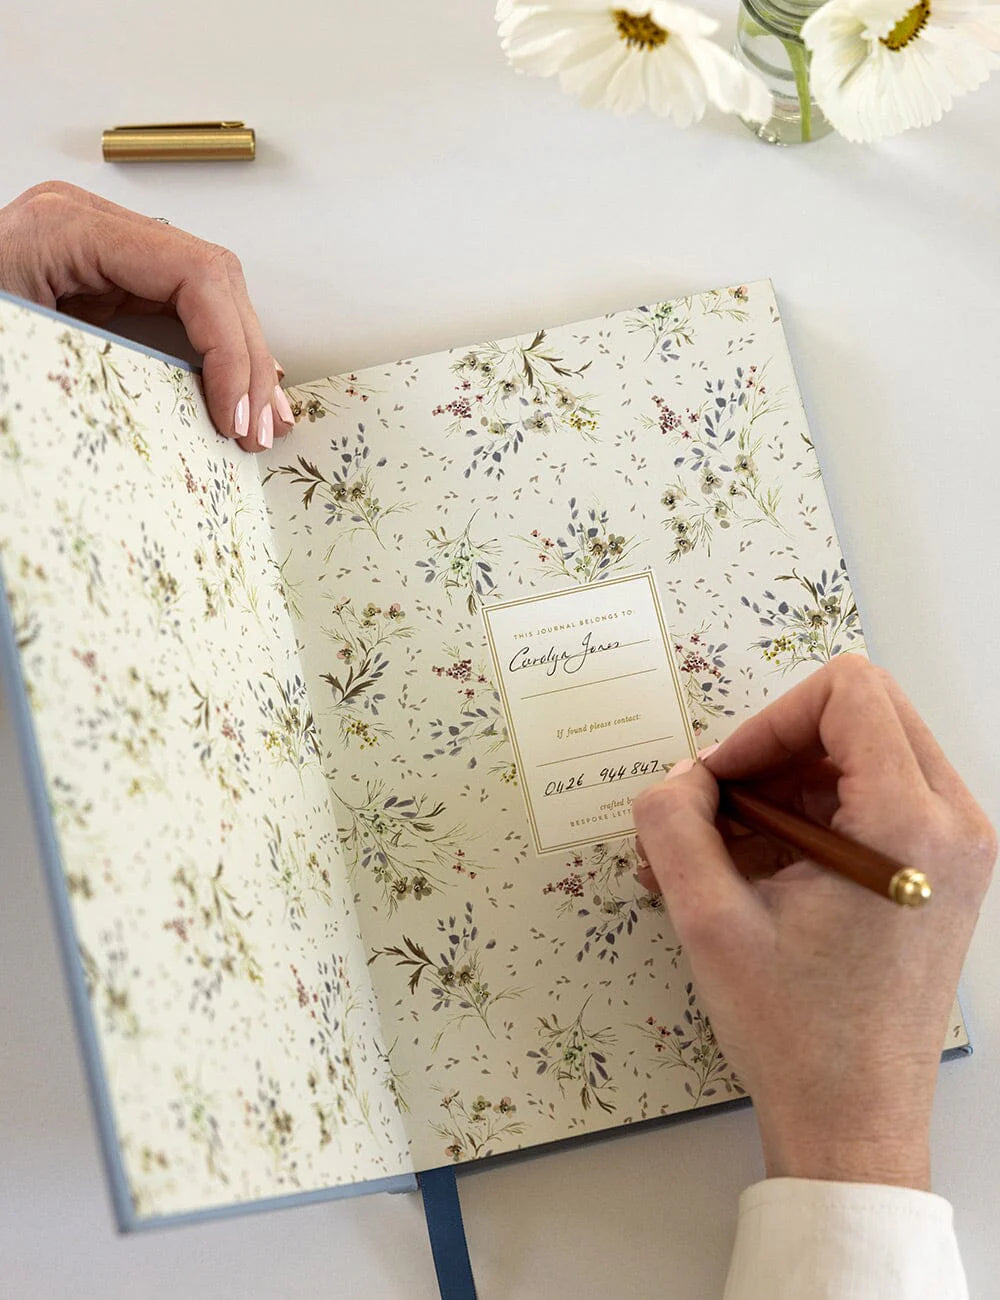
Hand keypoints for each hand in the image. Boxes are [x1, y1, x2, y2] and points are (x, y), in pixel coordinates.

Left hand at [0, 181, 294, 451]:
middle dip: (248, 360)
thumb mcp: (13, 348)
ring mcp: (100, 254)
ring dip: (245, 360)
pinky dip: (215, 354)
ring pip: (209, 296)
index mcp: (69, 229)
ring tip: (261, 420)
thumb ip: (87, 365)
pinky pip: (179, 311)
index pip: (195, 273)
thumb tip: (164, 422)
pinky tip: (236, 389)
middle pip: (214, 282)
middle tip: (257, 428)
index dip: (232, 348)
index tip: (235, 415)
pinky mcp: (101, 284)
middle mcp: (92, 229)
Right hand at [632, 655, 995, 1188]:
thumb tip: (673, 780)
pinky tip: (756, 867)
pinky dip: (810, 813)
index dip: (765, 720)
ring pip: (865, 752)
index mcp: (909, 825)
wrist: (855, 1122)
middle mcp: (952, 824)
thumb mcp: (709, 921)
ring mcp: (955, 848)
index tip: (721, 779)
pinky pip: (874, 798)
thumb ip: (673, 824)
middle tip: (720, 804)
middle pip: (861, 712)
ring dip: (785, 783)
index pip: (847, 691)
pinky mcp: (941, 871)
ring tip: (721, 848)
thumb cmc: (797, 1034)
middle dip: (775, 746)